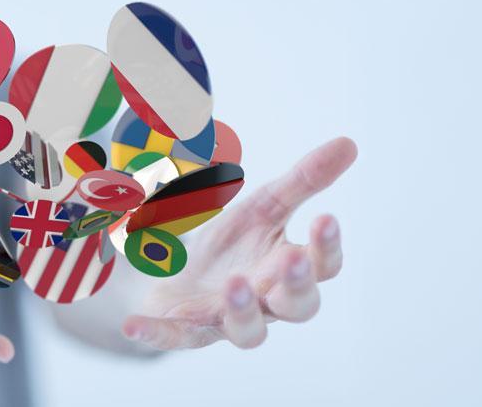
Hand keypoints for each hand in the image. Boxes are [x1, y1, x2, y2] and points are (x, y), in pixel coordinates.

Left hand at [122, 137, 357, 349]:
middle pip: (296, 306)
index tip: (325, 218)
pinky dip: (154, 333)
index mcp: (287, 270)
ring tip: (236, 283)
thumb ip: (303, 182)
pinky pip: (173, 338)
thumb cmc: (233, 248)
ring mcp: (225, 321)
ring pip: (248, 331)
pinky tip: (132, 325)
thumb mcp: (264, 208)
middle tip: (291, 259)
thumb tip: (349, 144)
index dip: (326, 247)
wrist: (181, 276)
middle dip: (296, 284)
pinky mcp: (186, 331)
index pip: (322, 266)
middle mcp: (266, 303)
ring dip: (244, 309)